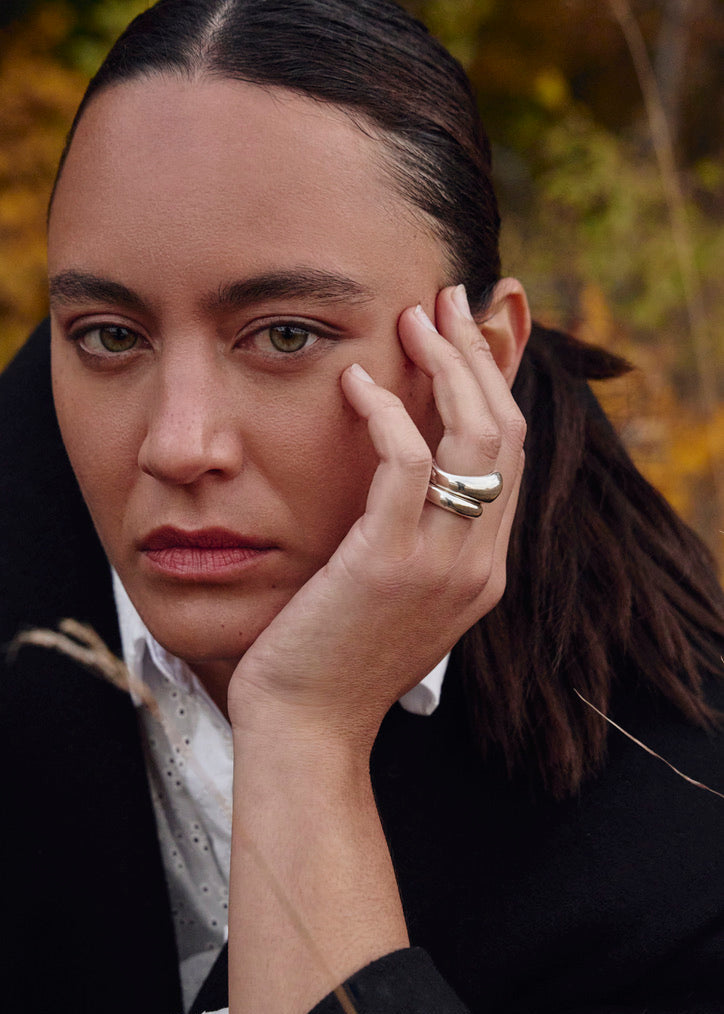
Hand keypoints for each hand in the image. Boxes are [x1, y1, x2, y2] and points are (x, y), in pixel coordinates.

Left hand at [227, 282, 527, 749]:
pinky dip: (387, 409)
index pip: (511, 457)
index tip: (465, 336)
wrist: (309, 729)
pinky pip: (406, 460)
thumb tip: (409, 474)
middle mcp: (480, 561)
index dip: (494, 386)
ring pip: (473, 437)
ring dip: (446, 367)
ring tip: (410, 320)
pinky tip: (354, 382)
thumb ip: (418, 536)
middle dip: (479, 358)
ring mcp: (444, 563)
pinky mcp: (390, 560)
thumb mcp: (395, 593)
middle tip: (445, 303)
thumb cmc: (335, 656)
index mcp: (486, 567)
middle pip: (505, 433)